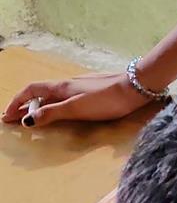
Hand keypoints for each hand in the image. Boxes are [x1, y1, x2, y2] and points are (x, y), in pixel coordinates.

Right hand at [2, 72, 150, 127]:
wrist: (138, 86)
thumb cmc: (106, 99)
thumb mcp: (76, 108)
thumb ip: (52, 113)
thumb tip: (26, 120)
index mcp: (62, 86)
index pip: (31, 90)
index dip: (16, 102)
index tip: (6, 116)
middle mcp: (69, 83)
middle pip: (39, 92)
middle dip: (24, 105)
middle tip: (13, 120)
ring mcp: (81, 85)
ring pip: (52, 94)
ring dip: (38, 104)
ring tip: (32, 118)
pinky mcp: (93, 89)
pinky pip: (64, 96)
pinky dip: (53, 103)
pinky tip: (60, 110)